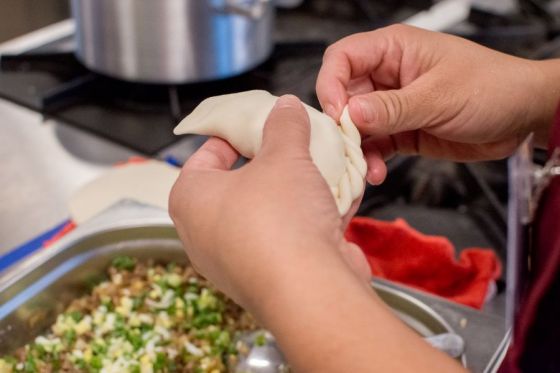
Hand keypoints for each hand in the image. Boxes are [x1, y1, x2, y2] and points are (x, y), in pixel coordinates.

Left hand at [169, 95, 369, 308]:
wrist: (310, 292)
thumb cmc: (279, 221)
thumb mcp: (283, 156)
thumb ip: (284, 126)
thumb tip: (286, 107)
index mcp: (190, 199)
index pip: (206, 154)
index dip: (236, 134)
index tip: (261, 124)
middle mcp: (206, 234)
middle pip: (242, 184)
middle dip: (274, 163)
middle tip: (295, 146)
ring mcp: (238, 260)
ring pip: (270, 212)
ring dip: (297, 191)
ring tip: (323, 169)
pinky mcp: (270, 276)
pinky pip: (289, 237)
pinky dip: (310, 219)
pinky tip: (338, 201)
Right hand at [317, 24, 559, 183]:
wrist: (523, 116)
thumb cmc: (492, 87)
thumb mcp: (439, 96)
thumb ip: (392, 108)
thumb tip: (350, 114)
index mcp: (394, 50)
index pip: (343, 58)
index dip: (331, 84)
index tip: (336, 115)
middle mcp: (388, 76)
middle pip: (343, 95)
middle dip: (342, 124)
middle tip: (347, 147)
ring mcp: (394, 105)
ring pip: (357, 126)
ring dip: (356, 148)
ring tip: (365, 167)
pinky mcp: (402, 130)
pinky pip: (375, 145)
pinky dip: (371, 160)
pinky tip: (376, 172)